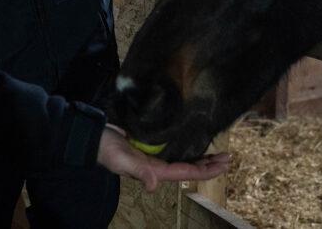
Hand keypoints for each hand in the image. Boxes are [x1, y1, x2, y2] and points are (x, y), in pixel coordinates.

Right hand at [96, 124, 231, 191]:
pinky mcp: (150, 144)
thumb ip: (139, 172)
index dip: (206, 170)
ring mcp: (155, 155)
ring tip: (219, 152)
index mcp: (155, 170)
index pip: (187, 172)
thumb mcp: (122, 160)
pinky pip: (175, 147)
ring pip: (184, 158)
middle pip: (189, 167)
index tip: (224, 164)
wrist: (93, 136)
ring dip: (202, 157)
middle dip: (210, 164)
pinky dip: (188, 146)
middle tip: (229, 157)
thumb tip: (155, 186)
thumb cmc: (107, 149)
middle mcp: (158, 165)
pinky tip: (195, 141)